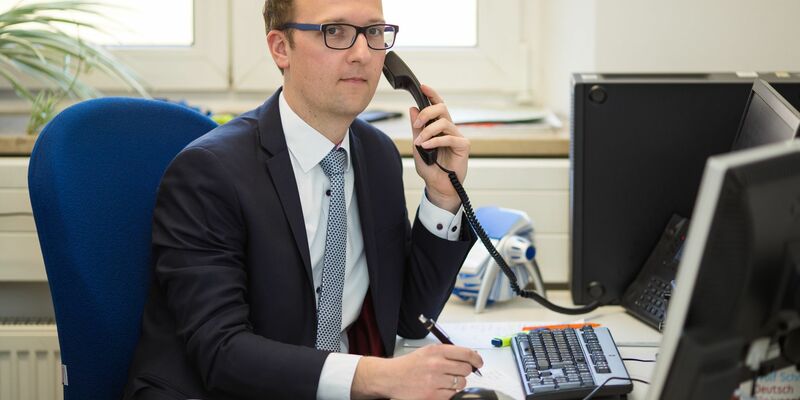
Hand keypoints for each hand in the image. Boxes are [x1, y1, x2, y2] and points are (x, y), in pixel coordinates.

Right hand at [352, 344, 482, 399]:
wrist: (391, 377)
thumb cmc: (408, 365)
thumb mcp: (427, 352)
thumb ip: (447, 353)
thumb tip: (470, 357)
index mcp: (436, 351)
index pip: (467, 353)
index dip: (476, 359)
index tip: (478, 362)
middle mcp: (437, 365)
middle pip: (466, 369)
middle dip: (464, 372)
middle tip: (458, 372)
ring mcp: (435, 381)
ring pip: (461, 384)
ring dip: (456, 383)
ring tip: (444, 381)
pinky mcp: (433, 396)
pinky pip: (452, 395)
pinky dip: (449, 392)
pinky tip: (440, 388)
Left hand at [409, 85, 469, 213]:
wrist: (438, 186)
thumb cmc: (430, 168)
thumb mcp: (418, 146)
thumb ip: (417, 129)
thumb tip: (413, 109)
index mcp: (439, 126)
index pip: (437, 105)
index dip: (432, 94)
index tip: (422, 87)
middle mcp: (449, 128)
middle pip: (442, 108)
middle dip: (427, 112)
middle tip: (416, 124)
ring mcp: (457, 136)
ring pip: (443, 123)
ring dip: (428, 132)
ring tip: (420, 143)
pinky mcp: (463, 146)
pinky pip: (449, 138)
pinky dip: (435, 141)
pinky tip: (427, 147)